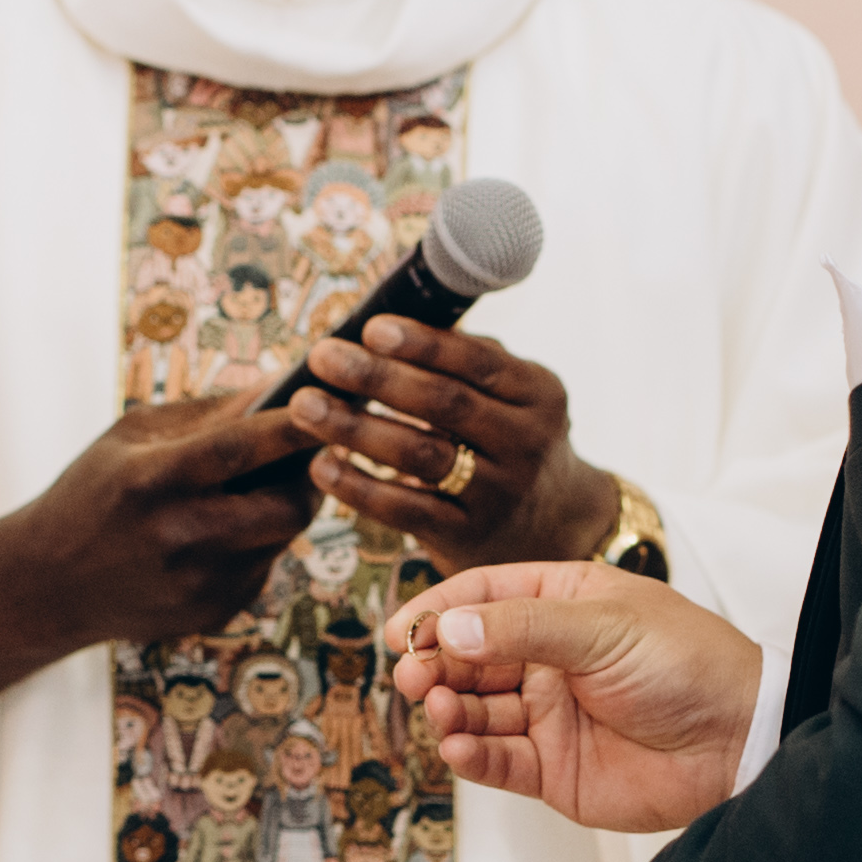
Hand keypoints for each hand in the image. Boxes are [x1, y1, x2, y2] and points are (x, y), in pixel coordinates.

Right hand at [0, 394, 325, 749]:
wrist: (47, 586)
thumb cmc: (92, 494)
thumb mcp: (132, 438)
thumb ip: (207, 415)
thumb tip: (281, 386)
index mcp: (152, 482)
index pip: (241, 448)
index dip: (294, 423)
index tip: (335, 396)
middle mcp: (180, 538)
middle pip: (287, 506)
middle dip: (309, 474)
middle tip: (310, 450)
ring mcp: (199, 584)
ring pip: (282, 536)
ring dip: (282, 505)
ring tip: (254, 485)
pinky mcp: (212, 613)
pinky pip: (263, 565)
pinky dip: (256, 541)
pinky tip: (219, 532)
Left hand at [285, 318, 614, 574]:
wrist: (556, 529)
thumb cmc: (510, 442)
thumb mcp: (515, 398)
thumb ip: (466, 362)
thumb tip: (383, 324)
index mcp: (538, 394)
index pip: (478, 361)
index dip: (422, 343)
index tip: (370, 328)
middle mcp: (526, 443)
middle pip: (445, 404)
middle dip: (377, 377)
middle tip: (322, 357)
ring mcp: (499, 494)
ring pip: (420, 455)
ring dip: (356, 428)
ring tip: (306, 406)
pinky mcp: (468, 537)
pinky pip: (405, 509)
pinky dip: (359, 486)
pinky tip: (322, 466)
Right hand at [384, 562, 758, 832]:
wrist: (739, 741)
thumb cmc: (689, 664)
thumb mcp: (602, 627)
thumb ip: (522, 628)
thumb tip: (449, 627)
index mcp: (564, 604)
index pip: (484, 598)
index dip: (440, 612)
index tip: (404, 630)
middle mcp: (550, 658)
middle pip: (469, 656)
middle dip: (434, 664)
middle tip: (411, 674)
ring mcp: (548, 714)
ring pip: (474, 709)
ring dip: (447, 708)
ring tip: (437, 707)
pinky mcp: (552, 769)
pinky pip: (495, 760)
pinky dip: (469, 754)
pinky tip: (456, 744)